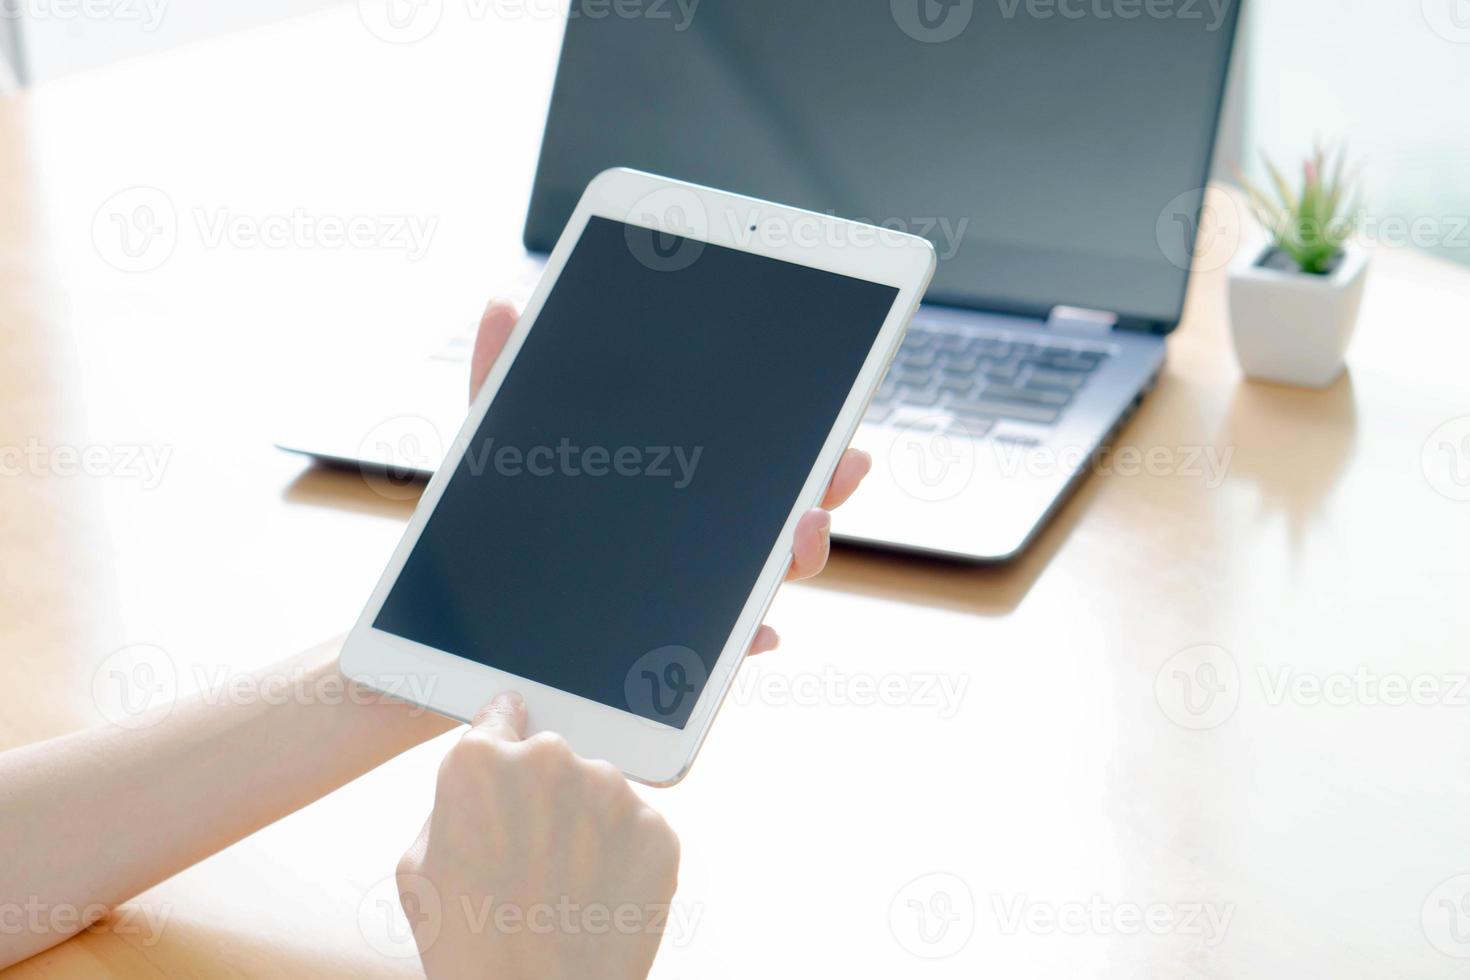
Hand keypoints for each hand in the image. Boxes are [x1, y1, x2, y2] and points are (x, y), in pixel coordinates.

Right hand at [398, 694, 679, 979]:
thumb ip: (454, 799)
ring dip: (584, 822)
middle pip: (550, 758)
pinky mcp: (656, 828)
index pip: (502, 714)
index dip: (502, 736)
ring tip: (562, 885)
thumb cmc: (467, 945)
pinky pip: (634, 827)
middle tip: (528, 854)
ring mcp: (611, 792)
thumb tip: (484, 774)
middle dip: (541, 793)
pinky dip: (620, 853)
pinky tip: (595, 894)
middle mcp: (551, 759)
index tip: (509, 751)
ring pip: (596, 790)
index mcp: (482, 761)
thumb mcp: (419, 865)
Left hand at [470, 299, 870, 653]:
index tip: (833, 421)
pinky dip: (744, 644)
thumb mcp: (498, 444)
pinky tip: (762, 635)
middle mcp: (694, 543)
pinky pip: (718, 654)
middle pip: (780, 514)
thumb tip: (500, 302)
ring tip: (802, 534)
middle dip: (824, 488)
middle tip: (844, 465)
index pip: (753, 458)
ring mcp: (688, 601)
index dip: (801, 440)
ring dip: (799, 556)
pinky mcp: (665, 658)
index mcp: (673, 485)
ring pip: (764, 580)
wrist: (465, 619)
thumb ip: (506, 376)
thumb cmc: (496, 524)